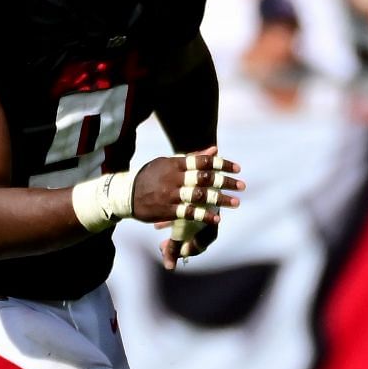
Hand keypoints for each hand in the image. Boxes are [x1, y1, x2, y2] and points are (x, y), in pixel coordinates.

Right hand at [133, 148, 243, 269]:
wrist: (125, 194)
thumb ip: (193, 158)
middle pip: (204, 178)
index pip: (202, 161)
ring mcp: (170, 195)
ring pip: (199, 196)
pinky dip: (204, 215)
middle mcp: (173, 178)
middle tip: (242, 186)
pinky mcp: (167, 210)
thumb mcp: (168, 163)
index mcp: (174, 164)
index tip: (238, 169)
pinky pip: (188, 213)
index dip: (222, 164)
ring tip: (236, 202)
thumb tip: (215, 150)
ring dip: (220, 199)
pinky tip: (218, 218)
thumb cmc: (151, 177)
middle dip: (225, 182)